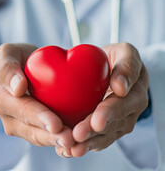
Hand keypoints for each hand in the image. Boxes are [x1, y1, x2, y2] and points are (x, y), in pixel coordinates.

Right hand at [0, 43, 74, 148]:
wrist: (21, 66)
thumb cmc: (14, 57)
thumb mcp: (7, 53)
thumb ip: (7, 67)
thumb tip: (17, 89)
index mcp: (0, 98)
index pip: (20, 109)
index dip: (38, 118)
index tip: (55, 124)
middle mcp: (8, 116)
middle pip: (30, 130)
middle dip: (50, 137)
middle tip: (70, 140)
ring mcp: (19, 124)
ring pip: (38, 137)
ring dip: (56, 142)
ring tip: (75, 144)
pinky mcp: (33, 127)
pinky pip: (46, 136)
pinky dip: (59, 141)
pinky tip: (75, 143)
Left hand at [55, 43, 148, 157]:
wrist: (110, 69)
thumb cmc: (115, 59)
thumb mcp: (124, 53)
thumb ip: (127, 65)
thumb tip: (121, 87)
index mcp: (136, 91)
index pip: (123, 103)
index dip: (110, 113)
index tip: (97, 120)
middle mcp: (130, 110)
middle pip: (112, 124)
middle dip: (94, 131)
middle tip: (78, 135)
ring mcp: (119, 121)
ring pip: (104, 136)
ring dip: (87, 143)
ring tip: (71, 149)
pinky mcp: (106, 129)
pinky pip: (96, 140)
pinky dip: (82, 146)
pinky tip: (67, 151)